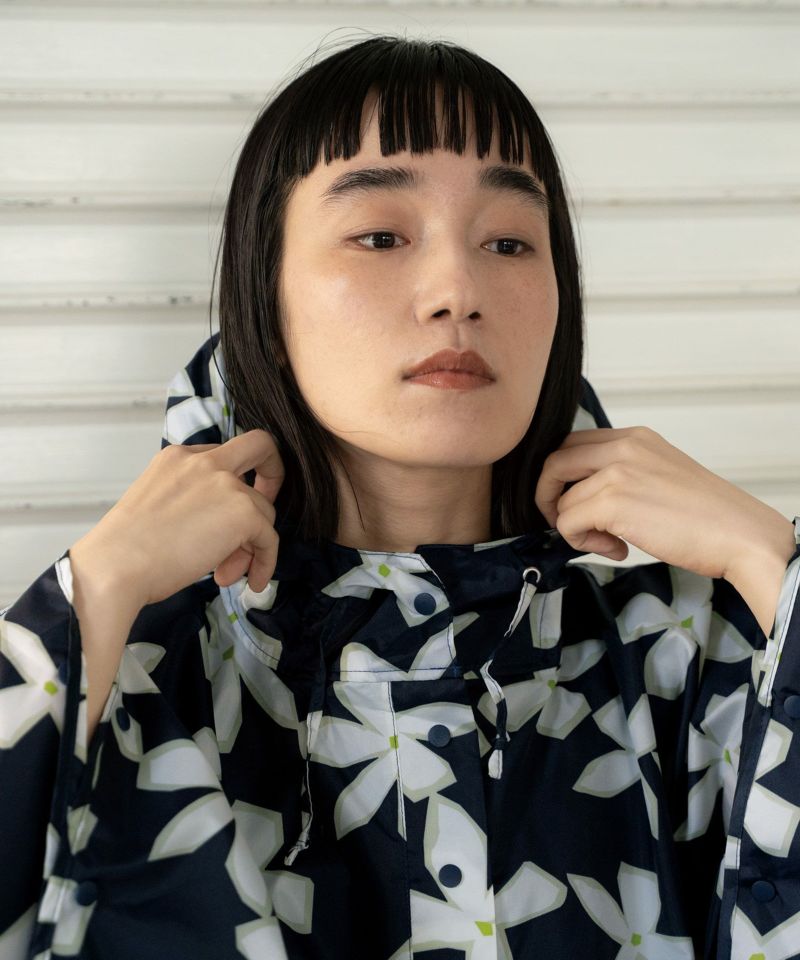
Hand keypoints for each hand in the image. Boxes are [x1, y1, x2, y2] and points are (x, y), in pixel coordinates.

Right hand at [69, 430, 284, 610]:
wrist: (114, 568)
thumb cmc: (126, 550)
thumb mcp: (159, 505)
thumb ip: (193, 501)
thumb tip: (224, 529)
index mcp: (178, 457)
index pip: (223, 456)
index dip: (236, 480)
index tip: (234, 505)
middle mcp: (203, 461)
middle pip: (260, 446)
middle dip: (273, 476)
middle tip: (261, 515)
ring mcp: (225, 483)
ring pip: (264, 511)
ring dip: (249, 546)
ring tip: (224, 573)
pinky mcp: (243, 511)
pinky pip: (269, 538)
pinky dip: (265, 561)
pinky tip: (250, 581)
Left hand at [534, 426, 793, 586]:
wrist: (740, 535)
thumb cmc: (706, 516)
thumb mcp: (660, 474)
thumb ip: (623, 473)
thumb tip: (582, 494)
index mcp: (635, 437)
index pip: (573, 444)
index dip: (562, 476)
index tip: (572, 501)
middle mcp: (623, 447)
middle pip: (554, 462)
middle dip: (549, 496)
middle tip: (571, 523)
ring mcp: (616, 472)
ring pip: (559, 500)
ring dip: (575, 528)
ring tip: (610, 542)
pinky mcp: (611, 502)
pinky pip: (567, 523)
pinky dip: (582, 543)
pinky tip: (617, 549)